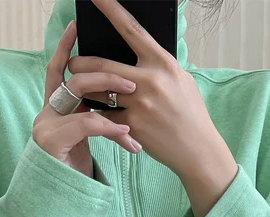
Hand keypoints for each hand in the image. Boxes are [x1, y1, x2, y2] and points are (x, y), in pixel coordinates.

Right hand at [34, 20, 141, 178]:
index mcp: (54, 109)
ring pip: (81, 96)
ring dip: (111, 96)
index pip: (59, 70)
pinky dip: (110, 126)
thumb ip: (92, 116)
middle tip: (132, 83)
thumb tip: (117, 93)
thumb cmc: (78, 173)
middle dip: (106, 73)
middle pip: (75, 77)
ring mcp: (45, 125)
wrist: (62, 204)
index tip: (78, 26)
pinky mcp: (51, 141)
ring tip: (134, 104)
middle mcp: (45, 112)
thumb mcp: (86, 140)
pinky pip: (86, 122)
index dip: (67, 48)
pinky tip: (128, 135)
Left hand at [67, 0, 236, 186]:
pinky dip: (99, 117)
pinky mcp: (133, 125)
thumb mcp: (181, 80)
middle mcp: (150, 80)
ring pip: (98, 92)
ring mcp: (140, 104)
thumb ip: (159, 66)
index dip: (110, 9)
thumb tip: (139, 52)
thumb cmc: (191, 113)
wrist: (198, 150)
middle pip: (101, 65)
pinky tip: (98, 120)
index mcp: (163, 62)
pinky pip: (105, 117)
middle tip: (72, 64)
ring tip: (79, 91)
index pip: (131, 29)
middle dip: (80, 63)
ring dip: (84, 90)